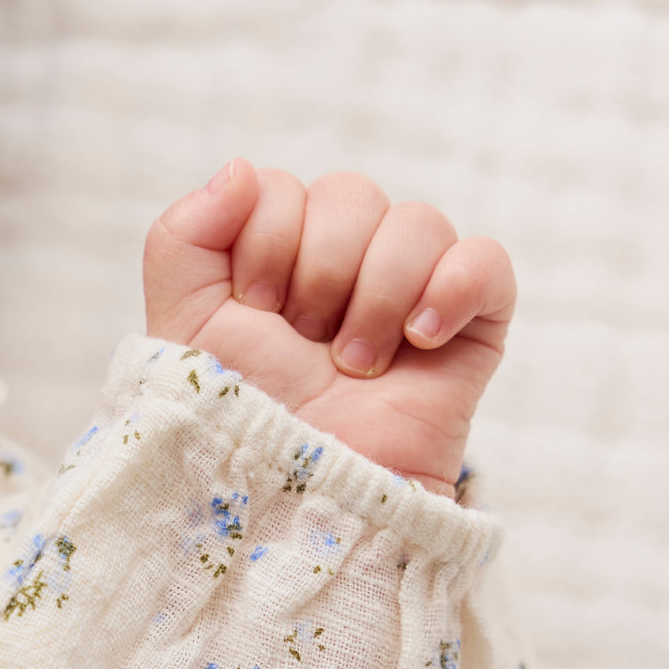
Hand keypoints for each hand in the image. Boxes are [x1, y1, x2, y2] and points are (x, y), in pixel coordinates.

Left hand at [144, 160, 515, 494]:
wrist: (300, 500)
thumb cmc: (238, 423)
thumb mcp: (182, 328)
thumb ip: (182, 237)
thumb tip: (241, 169)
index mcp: (279, 257)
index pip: (281, 189)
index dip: (264, 244)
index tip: (255, 313)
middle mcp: (346, 268)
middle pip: (350, 194)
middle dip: (318, 273)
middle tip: (308, 347)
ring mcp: (412, 296)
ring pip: (416, 221)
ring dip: (376, 295)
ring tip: (356, 367)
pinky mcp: (470, 331)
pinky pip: (486, 261)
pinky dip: (453, 287)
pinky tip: (419, 340)